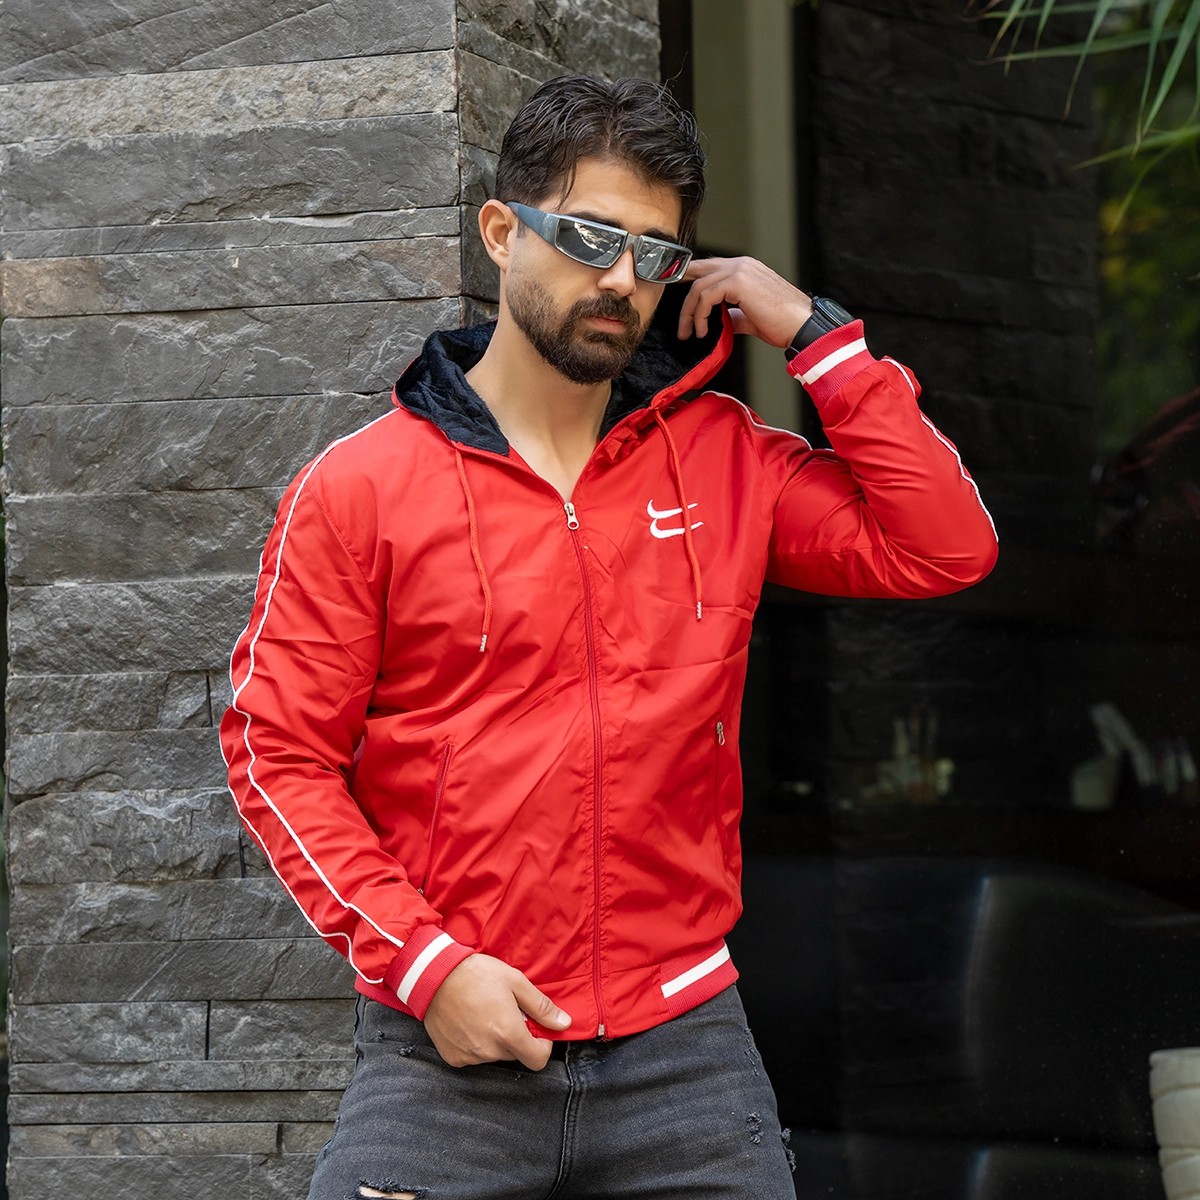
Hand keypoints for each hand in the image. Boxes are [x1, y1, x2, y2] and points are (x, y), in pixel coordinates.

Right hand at [422, 953, 571, 1070]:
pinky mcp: (453, 1058)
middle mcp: (489, 1050)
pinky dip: (476, 1044)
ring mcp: (469, 1056)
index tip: (536, 1030)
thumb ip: (541, 1006)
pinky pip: (474, 1056)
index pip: (537, 1060)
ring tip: (484, 1013)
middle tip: (505, 1011)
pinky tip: (468, 1022)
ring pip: (494, 1055)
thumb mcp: (515, 982)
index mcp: (508, 1033)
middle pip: (516, 1055)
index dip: (542, 1046)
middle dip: (516, 1037)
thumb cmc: (477, 974)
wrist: (434, 975)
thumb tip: (564, 1023)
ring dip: (496, 1040)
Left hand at [677, 256, 812, 346]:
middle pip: (697, 271)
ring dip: (689, 313)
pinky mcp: (738, 281)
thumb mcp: (751, 317)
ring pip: (698, 286)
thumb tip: (720, 322)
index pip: (709, 268)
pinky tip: (703, 331)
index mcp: (745, 269)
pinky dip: (699, 316)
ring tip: (689, 333)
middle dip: (680, 292)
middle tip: (677, 318)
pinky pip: (706, 296)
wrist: (801, 326)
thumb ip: (733, 315)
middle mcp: (741, 264)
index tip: (678, 300)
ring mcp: (739, 270)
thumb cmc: (784, 323)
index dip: (689, 280)